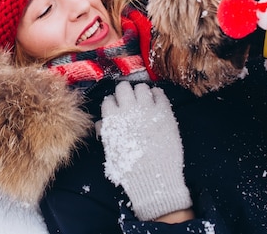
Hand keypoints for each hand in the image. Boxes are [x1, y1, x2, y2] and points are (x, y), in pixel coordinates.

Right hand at [100, 81, 192, 220]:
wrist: (154, 179)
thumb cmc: (130, 170)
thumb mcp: (111, 152)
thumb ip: (105, 133)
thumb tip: (102, 123)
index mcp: (112, 119)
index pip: (108, 100)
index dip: (112, 105)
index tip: (117, 110)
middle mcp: (128, 109)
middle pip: (123, 87)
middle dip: (124, 93)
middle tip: (129, 102)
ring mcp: (147, 108)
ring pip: (141, 87)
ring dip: (141, 93)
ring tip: (143, 102)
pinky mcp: (164, 111)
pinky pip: (159, 93)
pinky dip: (157, 95)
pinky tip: (156, 102)